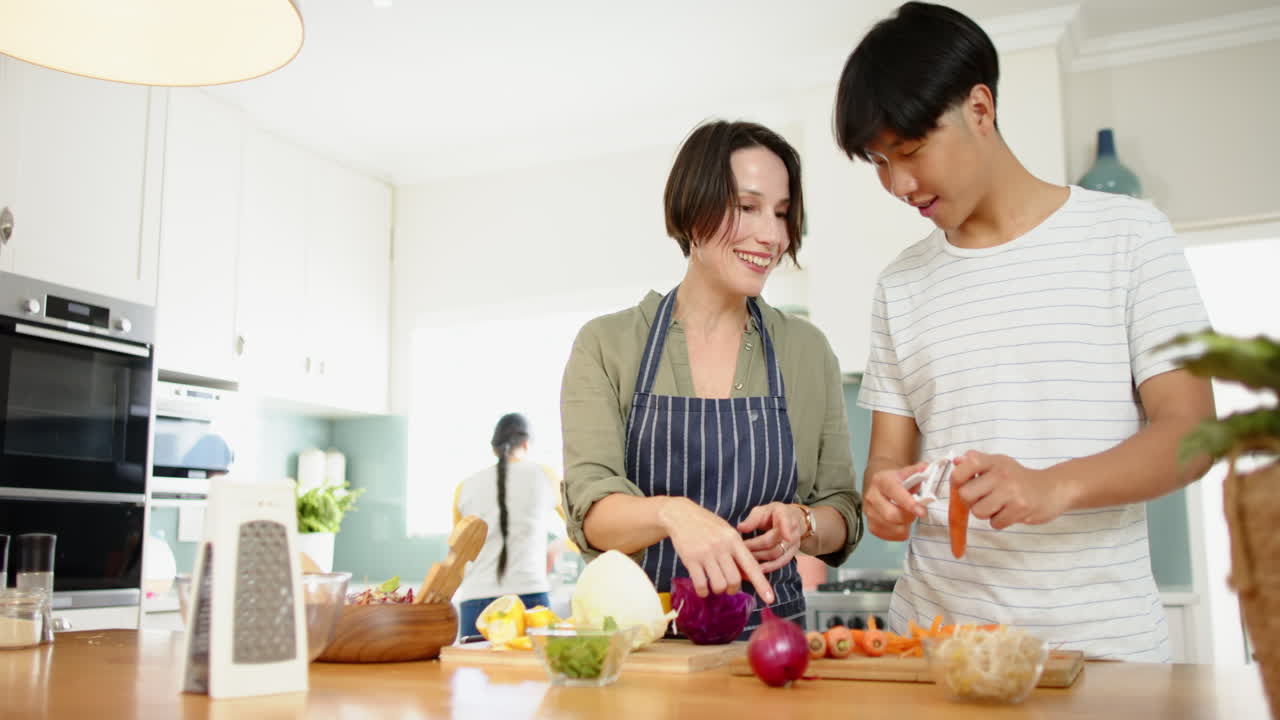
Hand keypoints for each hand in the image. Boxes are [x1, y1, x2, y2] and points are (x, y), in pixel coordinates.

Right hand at [657, 497, 774, 603]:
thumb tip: (747, 576)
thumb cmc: (707, 525)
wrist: (681, 515)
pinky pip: (701, 584)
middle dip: (732, 589)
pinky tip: (703, 588)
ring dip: (718, 590)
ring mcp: (705, 553)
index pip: (751, 566)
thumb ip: (736, 552)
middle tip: (728, 587)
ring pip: (719, 585)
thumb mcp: (726, 533)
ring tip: (714, 585)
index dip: (762, 584)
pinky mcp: (690, 559)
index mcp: (734, 540)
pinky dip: (703, 591)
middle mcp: (722, 547)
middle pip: (735, 580)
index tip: (770, 599)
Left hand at [737, 502, 806, 572]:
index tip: (787, 538)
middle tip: (739, 549)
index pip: (786, 521)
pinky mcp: (791, 554)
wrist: (789, 519)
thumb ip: (753, 519)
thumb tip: (741, 528)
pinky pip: (780, 563)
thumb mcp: (762, 510)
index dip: (787, 530)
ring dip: (759, 558)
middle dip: (755, 546)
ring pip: (776, 554)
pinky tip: (757, 570)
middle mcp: (792, 530)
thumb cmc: (771, 514)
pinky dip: (768, 567)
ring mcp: (794, 544)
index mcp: (784, 514)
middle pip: (774, 542)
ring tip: (744, 559)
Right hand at [862, 462, 928, 540]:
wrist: (877, 484)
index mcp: (881, 481)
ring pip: (891, 527)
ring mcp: (869, 512)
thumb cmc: (896, 480)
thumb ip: (917, 471)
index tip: (922, 512)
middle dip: (909, 517)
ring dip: (905, 525)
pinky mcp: (871, 525)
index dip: (908, 503)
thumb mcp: (905, 472)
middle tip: (917, 513)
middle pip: (891, 515)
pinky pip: (889, 536)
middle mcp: (871, 496)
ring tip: (908, 517)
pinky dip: (900, 533)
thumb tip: (927, 468)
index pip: (894, 492)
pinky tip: (901, 524)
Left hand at [952, 451, 1072, 529]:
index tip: (963, 484)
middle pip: (965, 495)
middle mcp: (1002, 474)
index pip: (965, 466)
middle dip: (971, 502)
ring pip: (978, 512)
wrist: (1053, 489)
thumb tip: (956, 462)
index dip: (957, 479)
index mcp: (994, 461)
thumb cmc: (1020, 478)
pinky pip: (995, 523)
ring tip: (999, 506)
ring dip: (986, 513)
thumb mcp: (999, 463)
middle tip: (983, 499)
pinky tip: (1010, 512)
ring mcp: (1012, 491)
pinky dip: (1000, 521)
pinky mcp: (1021, 508)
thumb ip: (976, 462)